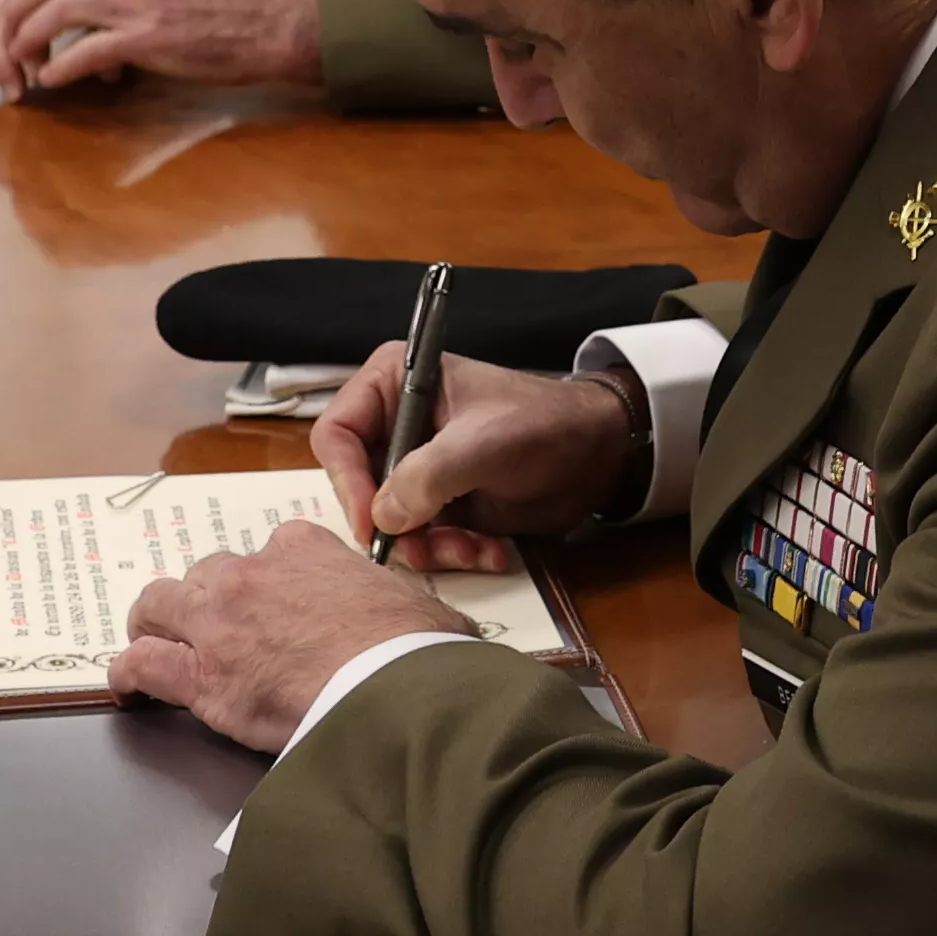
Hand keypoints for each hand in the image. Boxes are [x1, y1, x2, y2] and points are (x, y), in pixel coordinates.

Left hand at [0, 0, 320, 102]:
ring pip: (55, 13)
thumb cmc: (223, 0)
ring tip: (21, 64)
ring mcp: (135, 1)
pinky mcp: (146, 38)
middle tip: (5, 40)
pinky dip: (60, 69)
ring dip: (28, 42)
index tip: (10, 2)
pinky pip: (85, 51)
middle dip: (14, 10)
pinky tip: (53, 82)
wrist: (268, 24)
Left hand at [107, 519, 479, 752]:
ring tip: (152, 645)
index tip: (270, 607)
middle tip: (211, 630)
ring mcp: (220, 622)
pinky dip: (129, 674)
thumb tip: (420, 622)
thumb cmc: (414, 649)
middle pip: (207, 576)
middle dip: (206, 602)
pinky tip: (129, 686)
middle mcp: (253, 574)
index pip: (270, 554)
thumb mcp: (412, 602)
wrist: (395, 688)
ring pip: (158, 606)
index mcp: (305, 548)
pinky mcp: (201, 676)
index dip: (266, 585)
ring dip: (154, 626)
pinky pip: (142, 664)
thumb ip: (393, 601)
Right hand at [310, 345, 632, 573]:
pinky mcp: (440, 501)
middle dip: (396, 525)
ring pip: (390, 523)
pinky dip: (451, 552)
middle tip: (429, 548)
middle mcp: (396, 424)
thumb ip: (425, 477)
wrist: (599, 454)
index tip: (372, 525)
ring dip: (428, 547)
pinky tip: (490, 551)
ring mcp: (417, 466)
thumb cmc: (542, 426)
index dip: (346, 482)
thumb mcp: (482, 445)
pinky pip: (422, 538)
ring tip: (472, 550)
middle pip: (358, 487)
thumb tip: (382, 518)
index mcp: (393, 383)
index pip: (337, 435)